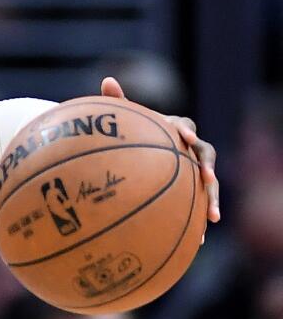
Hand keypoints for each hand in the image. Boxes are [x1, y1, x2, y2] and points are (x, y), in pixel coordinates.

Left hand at [101, 76, 219, 222]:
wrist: (139, 152)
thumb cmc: (132, 133)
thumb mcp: (125, 118)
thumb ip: (118, 101)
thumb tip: (107, 80)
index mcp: (176, 128)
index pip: (186, 127)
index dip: (186, 131)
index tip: (184, 136)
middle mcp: (190, 148)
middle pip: (206, 156)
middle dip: (209, 168)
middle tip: (209, 179)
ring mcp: (193, 169)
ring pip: (208, 183)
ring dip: (212, 199)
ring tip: (213, 217)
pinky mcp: (190, 188)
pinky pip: (197, 203)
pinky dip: (198, 219)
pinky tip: (198, 238)